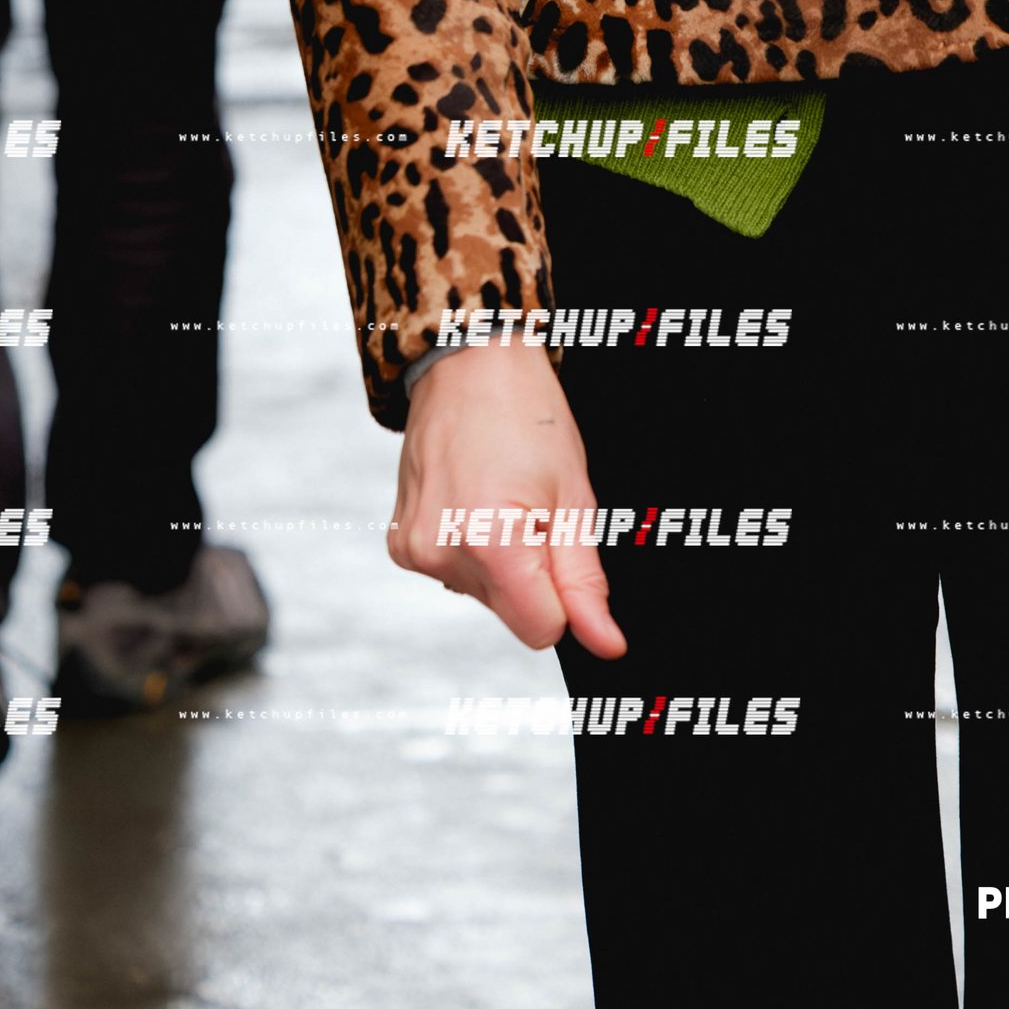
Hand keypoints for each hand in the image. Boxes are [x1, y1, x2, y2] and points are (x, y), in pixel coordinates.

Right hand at [388, 340, 626, 658]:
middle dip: (533, 573)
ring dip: (504, 561)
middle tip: (530, 507)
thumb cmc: (528, 416)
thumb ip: (584, 583)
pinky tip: (475, 501)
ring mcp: (413, 550)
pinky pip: (456, 574)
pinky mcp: (401, 545)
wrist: (468, 363)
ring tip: (501, 497)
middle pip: (514, 613)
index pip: (543, 629)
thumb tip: (607, 646)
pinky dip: (474, 551)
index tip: (557, 539)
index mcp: (488, 541)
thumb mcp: (574, 498)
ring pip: (486, 596)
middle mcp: (440, 552)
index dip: (564, 594)